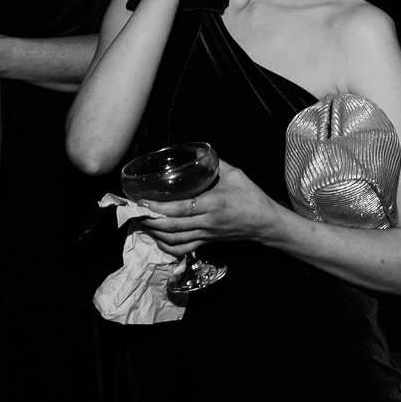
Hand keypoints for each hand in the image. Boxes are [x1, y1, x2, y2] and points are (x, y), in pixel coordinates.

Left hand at [134, 160, 280, 254]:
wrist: (264, 222)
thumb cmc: (250, 196)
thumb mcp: (235, 173)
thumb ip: (214, 162)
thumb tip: (195, 152)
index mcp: (213, 204)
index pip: (180, 209)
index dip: (159, 208)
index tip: (143, 201)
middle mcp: (207, 222)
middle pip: (172, 227)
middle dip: (150, 221)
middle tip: (135, 212)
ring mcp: (206, 235)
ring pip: (175, 240)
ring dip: (156, 234)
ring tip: (142, 222)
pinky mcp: (207, 242)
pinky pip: (183, 249)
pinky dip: (167, 246)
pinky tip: (159, 238)